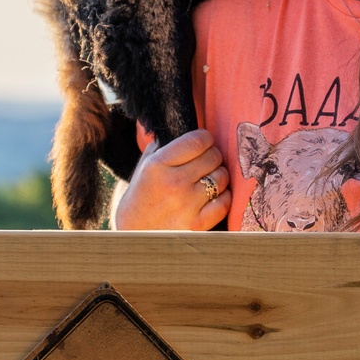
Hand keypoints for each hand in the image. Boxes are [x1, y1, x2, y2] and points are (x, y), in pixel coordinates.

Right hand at [112, 129, 230, 229]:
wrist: (135, 234)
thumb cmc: (142, 197)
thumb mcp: (145, 166)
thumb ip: (164, 145)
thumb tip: (187, 125)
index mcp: (158, 165)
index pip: (197, 140)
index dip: (206, 138)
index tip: (204, 142)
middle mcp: (174, 184)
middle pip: (213, 157)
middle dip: (212, 156)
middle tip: (206, 162)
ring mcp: (187, 205)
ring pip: (221, 177)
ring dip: (219, 176)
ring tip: (208, 179)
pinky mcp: (198, 225)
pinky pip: (224, 202)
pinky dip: (223, 197)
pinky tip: (213, 197)